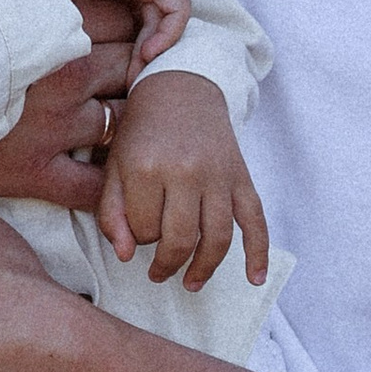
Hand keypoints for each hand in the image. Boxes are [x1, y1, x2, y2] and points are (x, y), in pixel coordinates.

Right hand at [0, 0, 134, 210]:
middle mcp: (62, 75)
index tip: (116, 28)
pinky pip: (92, 186)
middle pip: (132, 64)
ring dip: (130, 117)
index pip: (123, 14)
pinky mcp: (36, 174)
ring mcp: (54, 127)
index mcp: (49, 23)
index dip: (125, 20)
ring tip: (121, 111)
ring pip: (125, 119)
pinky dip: (108, 182)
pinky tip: (108, 173)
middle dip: (134, 66)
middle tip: (125, 70)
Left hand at [98, 68, 271, 289]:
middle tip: (158, 274)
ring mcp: (218, 176)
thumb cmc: (142, 132)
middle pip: (179, 240)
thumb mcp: (116, 167)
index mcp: (147, 168)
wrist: (182, 88)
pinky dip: (259, 253)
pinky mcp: (241, 178)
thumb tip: (126, 257)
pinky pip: (256, 221)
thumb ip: (111, 213)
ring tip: (190, 283)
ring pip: (216, 239)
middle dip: (166, 264)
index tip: (137, 230)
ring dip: (203, 268)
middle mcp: (186, 173)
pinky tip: (255, 279)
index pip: (143, 230)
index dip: (137, 238)